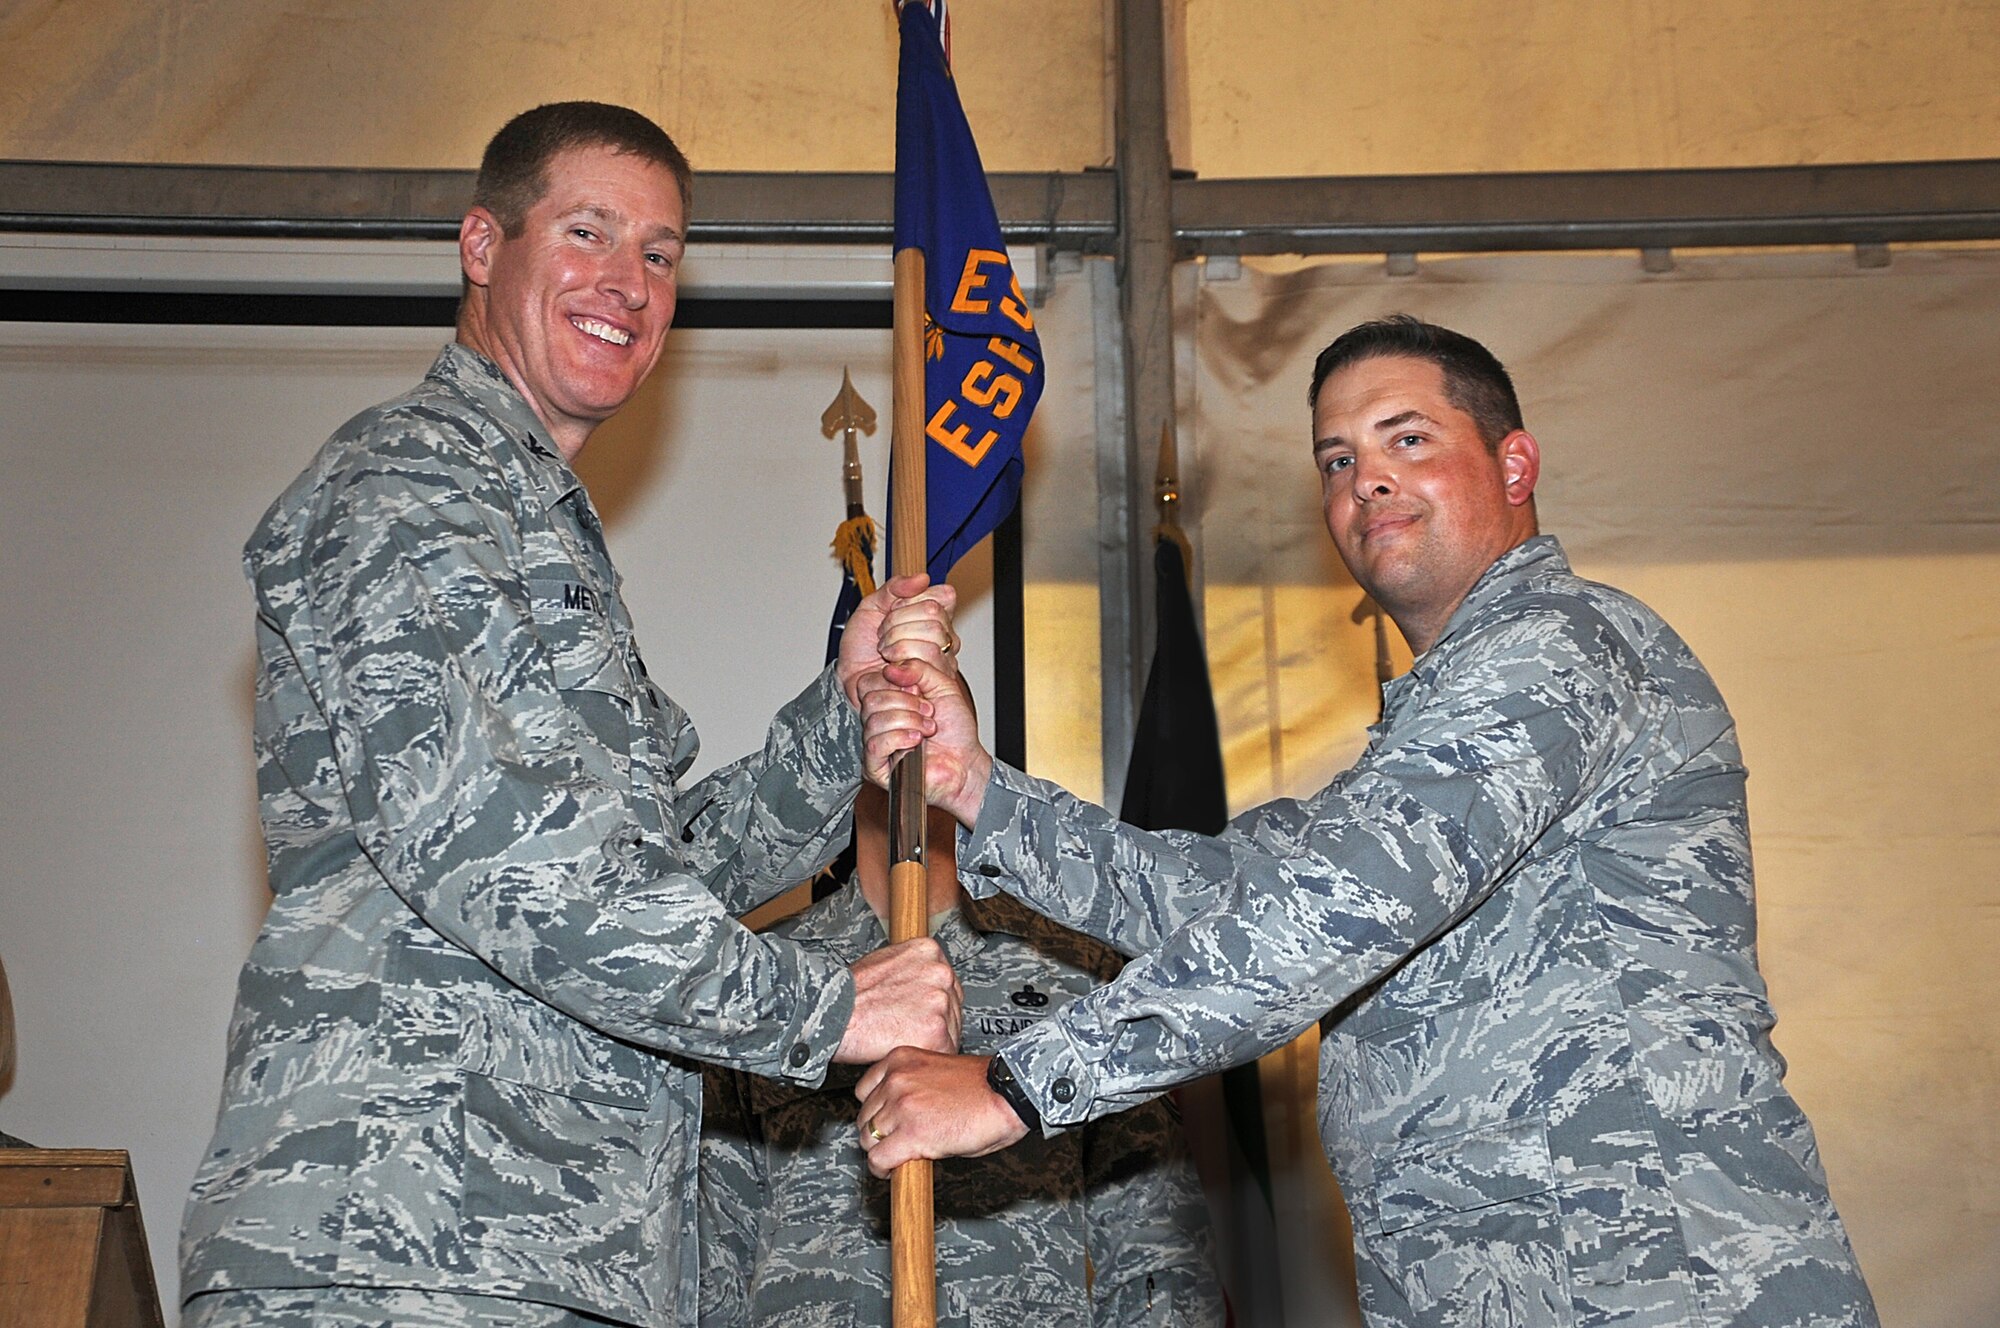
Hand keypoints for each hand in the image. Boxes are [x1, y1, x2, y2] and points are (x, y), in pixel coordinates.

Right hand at [833, 937, 961, 1062]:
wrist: (831, 1015)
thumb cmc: (848, 994)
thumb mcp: (883, 962)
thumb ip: (910, 969)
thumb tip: (920, 981)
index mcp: (928, 951)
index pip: (947, 981)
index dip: (932, 1001)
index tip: (920, 1011)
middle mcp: (940, 972)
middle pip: (953, 1005)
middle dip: (935, 1020)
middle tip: (908, 1029)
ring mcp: (941, 1001)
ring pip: (952, 1029)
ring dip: (932, 1039)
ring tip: (903, 1039)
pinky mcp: (937, 1030)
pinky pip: (945, 1050)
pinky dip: (928, 1055)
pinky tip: (908, 1050)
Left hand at [837, 574, 957, 709]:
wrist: (852, 679)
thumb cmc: (863, 646)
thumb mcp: (871, 607)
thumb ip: (894, 588)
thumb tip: (922, 578)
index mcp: (935, 615)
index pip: (942, 595)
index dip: (909, 601)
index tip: (891, 611)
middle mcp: (945, 637)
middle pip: (934, 612)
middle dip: (897, 622)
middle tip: (884, 635)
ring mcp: (944, 660)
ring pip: (932, 636)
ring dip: (897, 643)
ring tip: (886, 652)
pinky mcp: (937, 681)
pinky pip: (926, 662)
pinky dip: (899, 662)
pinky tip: (891, 668)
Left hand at [854, 1051, 1028, 1177]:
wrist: (1008, 1095)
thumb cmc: (983, 1087)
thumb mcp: (937, 1072)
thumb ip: (911, 1086)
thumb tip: (896, 1113)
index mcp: (901, 1059)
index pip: (864, 1091)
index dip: (875, 1112)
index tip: (884, 1122)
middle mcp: (897, 1080)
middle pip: (864, 1117)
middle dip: (878, 1134)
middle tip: (896, 1143)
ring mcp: (902, 1106)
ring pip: (868, 1140)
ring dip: (882, 1152)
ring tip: (900, 1157)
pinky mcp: (912, 1134)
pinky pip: (879, 1159)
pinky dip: (885, 1170)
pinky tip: (897, 1170)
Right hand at [860, 658, 990, 826]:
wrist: (965, 762)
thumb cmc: (955, 730)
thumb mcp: (943, 686)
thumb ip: (920, 668)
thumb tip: (892, 667)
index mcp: (887, 700)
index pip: (868, 681)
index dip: (896, 682)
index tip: (920, 692)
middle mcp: (877, 720)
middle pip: (871, 699)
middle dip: (907, 703)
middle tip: (928, 712)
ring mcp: (875, 743)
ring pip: (874, 721)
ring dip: (909, 721)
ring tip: (927, 729)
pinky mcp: (875, 767)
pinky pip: (875, 744)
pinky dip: (900, 738)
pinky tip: (916, 742)